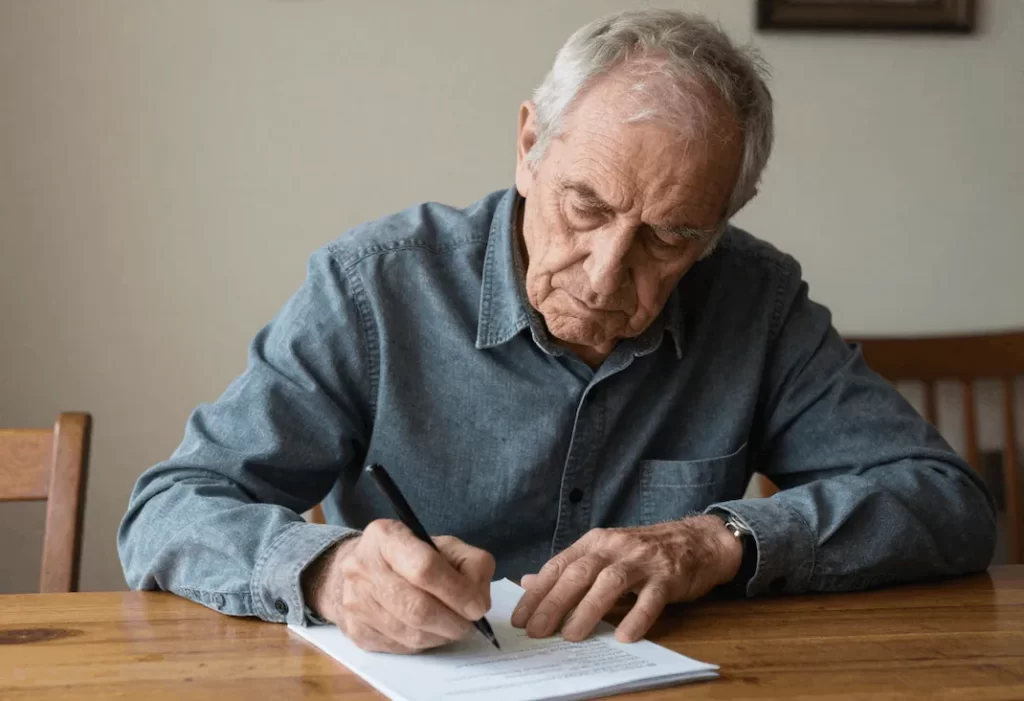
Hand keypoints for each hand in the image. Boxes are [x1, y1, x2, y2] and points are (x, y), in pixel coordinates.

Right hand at [303, 519, 495, 653]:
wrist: (360, 569)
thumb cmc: (410, 555)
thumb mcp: (444, 545)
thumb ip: (471, 564)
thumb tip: (479, 601)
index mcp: (386, 536)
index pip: (425, 568)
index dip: (457, 592)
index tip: (477, 607)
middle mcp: (363, 567)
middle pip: (417, 607)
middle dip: (452, 622)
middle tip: (469, 624)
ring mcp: (355, 601)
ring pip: (410, 633)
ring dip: (440, 636)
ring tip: (452, 627)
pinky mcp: (356, 630)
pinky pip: (400, 647)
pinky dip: (423, 644)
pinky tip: (430, 632)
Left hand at [511, 515, 741, 642]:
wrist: (698, 540)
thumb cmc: (645, 551)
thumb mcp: (604, 552)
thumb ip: (569, 568)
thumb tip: (528, 581)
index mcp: (595, 542)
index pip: (559, 566)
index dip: (538, 593)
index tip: (521, 618)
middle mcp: (615, 547)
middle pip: (579, 574)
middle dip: (554, 604)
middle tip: (537, 632)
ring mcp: (642, 560)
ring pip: (609, 583)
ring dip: (588, 610)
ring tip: (571, 636)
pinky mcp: (668, 575)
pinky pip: (651, 598)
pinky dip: (636, 617)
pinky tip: (623, 636)